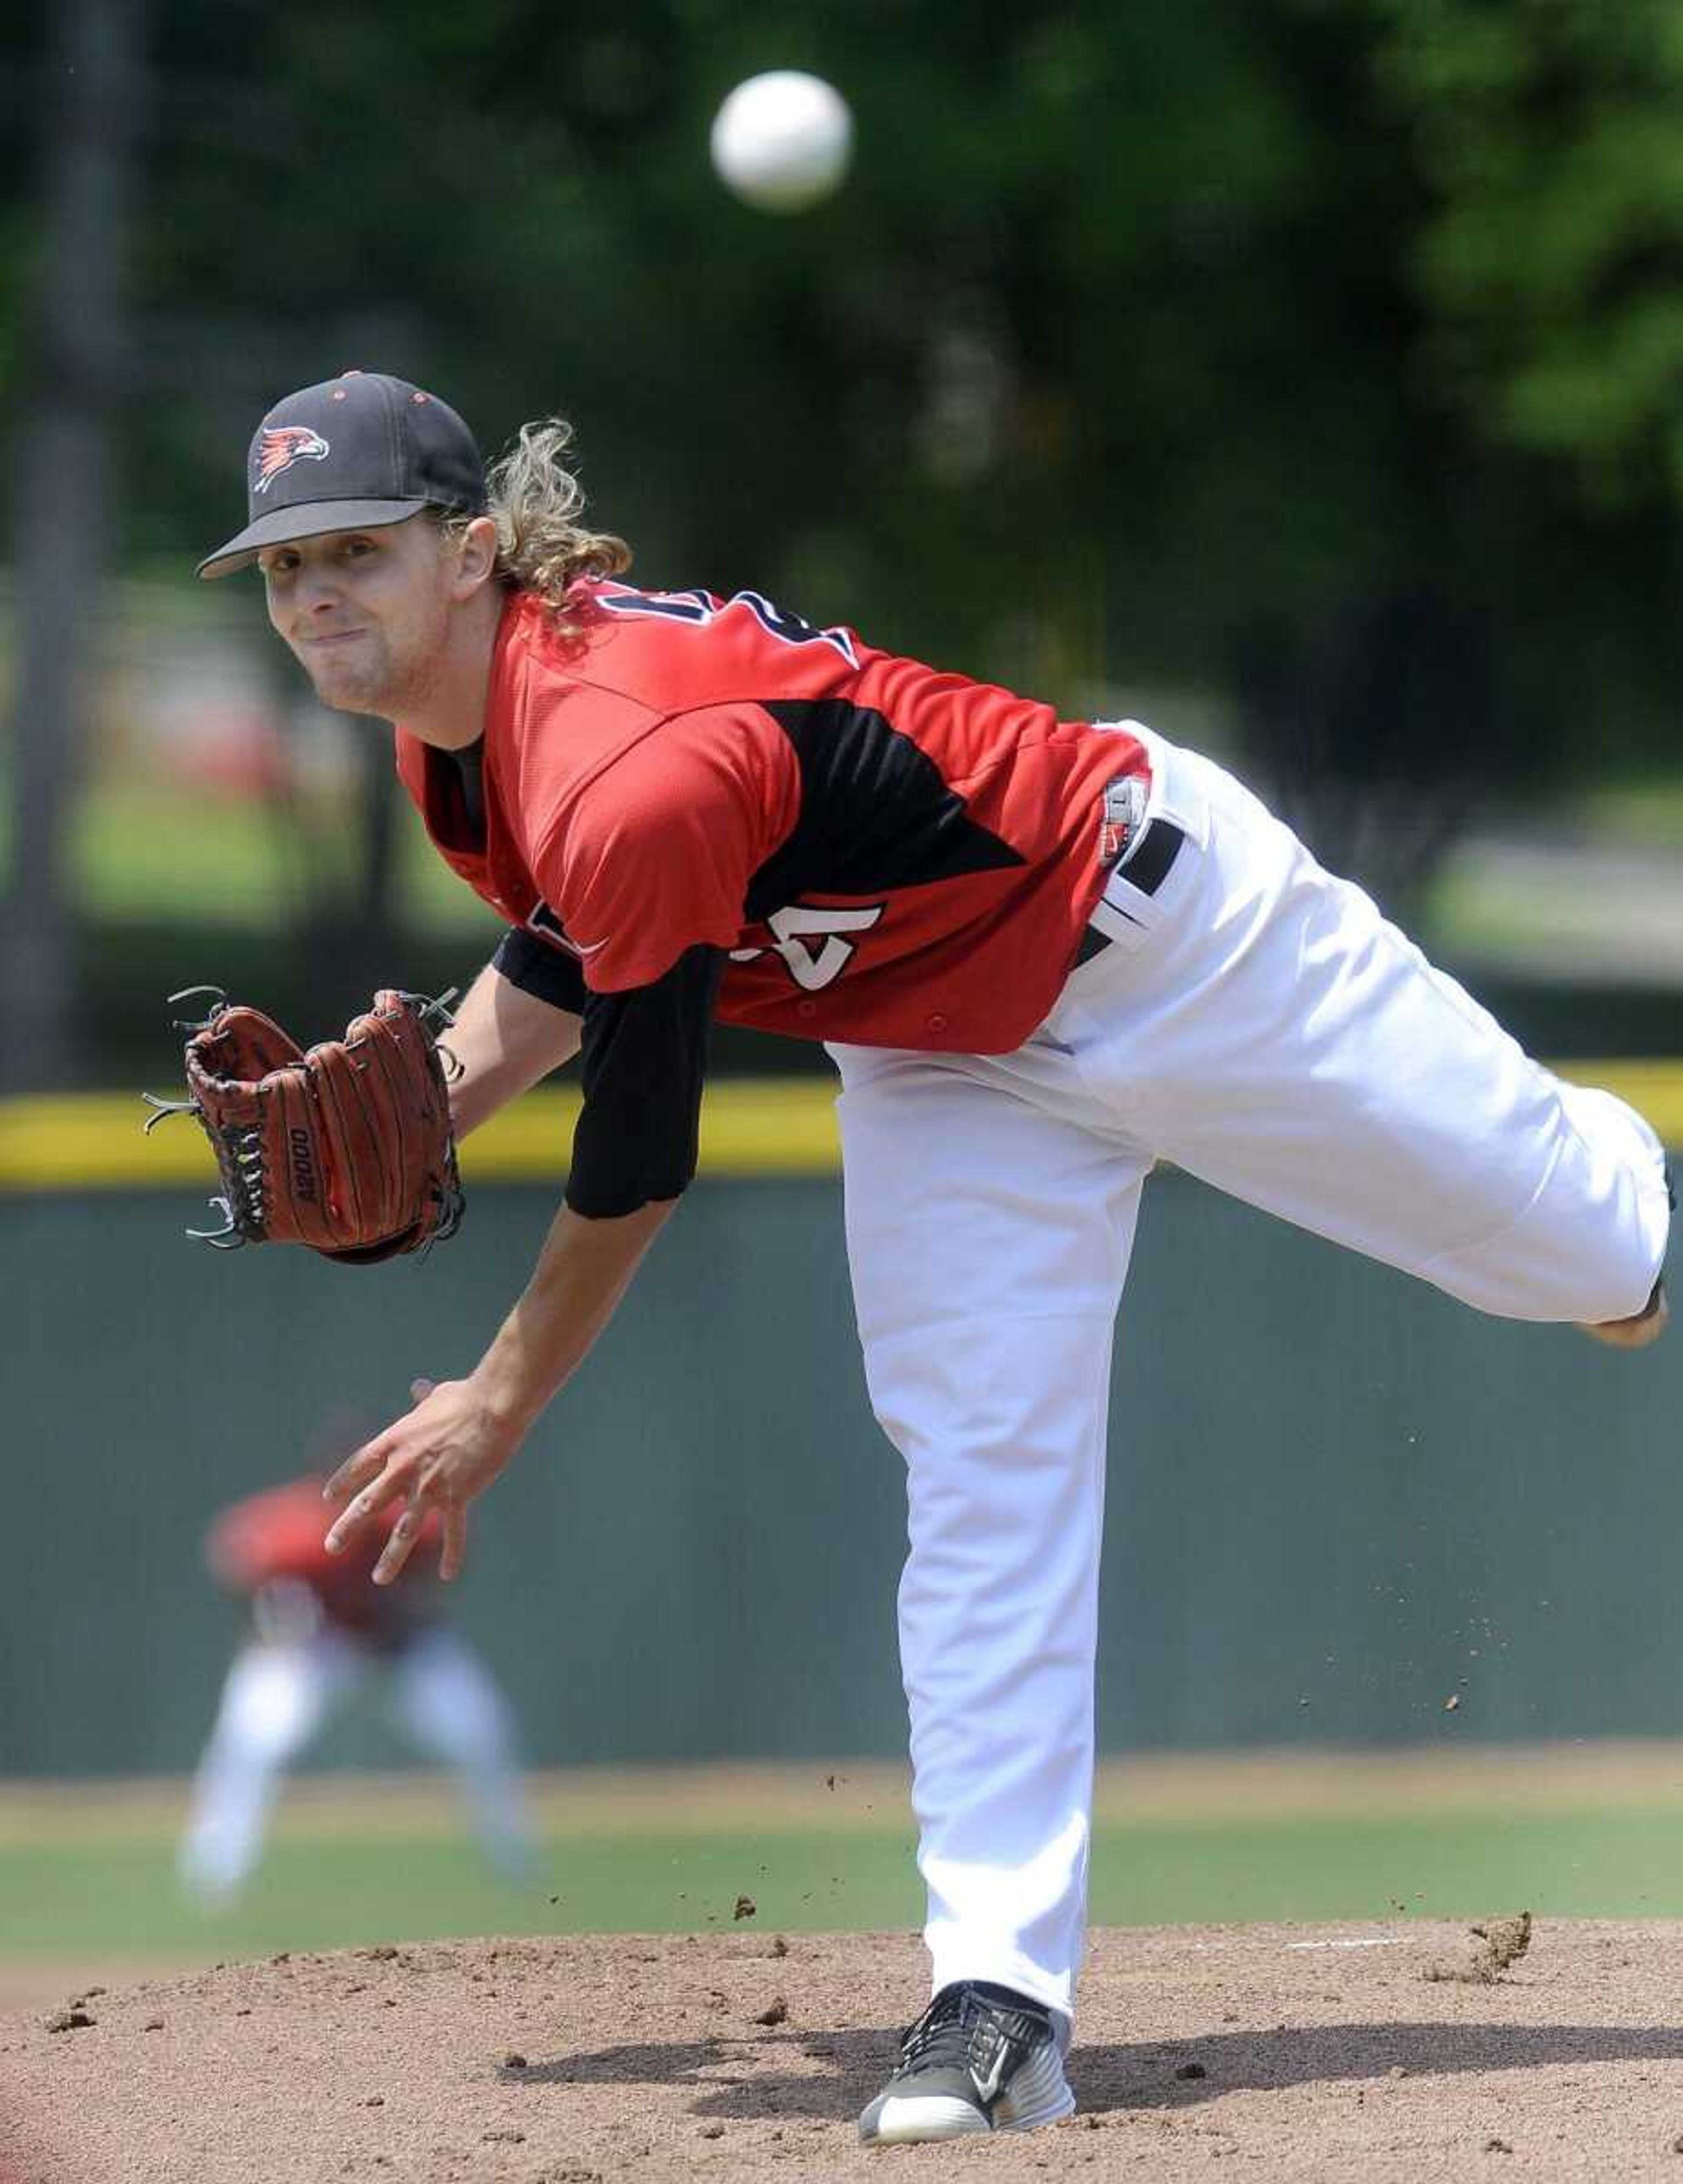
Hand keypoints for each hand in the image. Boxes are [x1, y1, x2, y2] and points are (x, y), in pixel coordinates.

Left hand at [321, 1376, 520, 1583]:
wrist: (492, 1408)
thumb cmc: (466, 1397)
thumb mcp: (437, 1396)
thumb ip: (423, 1399)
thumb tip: (418, 1388)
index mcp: (395, 1441)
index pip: (359, 1465)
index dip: (343, 1481)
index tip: (330, 1496)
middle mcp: (404, 1468)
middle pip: (369, 1502)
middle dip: (348, 1527)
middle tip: (331, 1546)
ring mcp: (430, 1486)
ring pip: (404, 1529)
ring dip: (390, 1557)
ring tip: (378, 1579)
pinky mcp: (457, 1496)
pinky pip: (453, 1532)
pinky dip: (451, 1554)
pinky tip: (447, 1575)